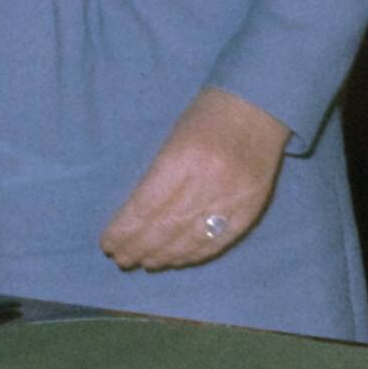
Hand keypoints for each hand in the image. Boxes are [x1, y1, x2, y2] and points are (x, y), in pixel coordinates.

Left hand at [100, 88, 286, 269]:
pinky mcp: (250, 211)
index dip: (125, 230)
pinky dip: (193, 255)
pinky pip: (218, 242)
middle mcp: (207, 183)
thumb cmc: (206, 117)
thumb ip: (157, 178)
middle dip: (139, 247)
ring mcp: (232, 200)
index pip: (146, 206)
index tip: (108, 243)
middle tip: (122, 259)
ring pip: (190, 240)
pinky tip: (176, 260)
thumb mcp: (172, 138)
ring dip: (164, 256)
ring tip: (145, 262)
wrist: (260, 106)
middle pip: (166, 227)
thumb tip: (135, 218)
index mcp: (181, 158)